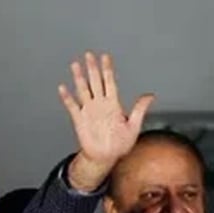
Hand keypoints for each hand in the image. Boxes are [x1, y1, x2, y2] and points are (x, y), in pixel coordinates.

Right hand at [57, 51, 154, 190]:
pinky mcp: (79, 120)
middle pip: (95, 82)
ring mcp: (89, 111)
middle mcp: (100, 105)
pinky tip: (63, 88)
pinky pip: (72, 106)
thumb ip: (140, 109)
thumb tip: (150, 95)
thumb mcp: (134, 126)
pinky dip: (67, 97)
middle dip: (92, 68)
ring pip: (83, 90)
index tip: (105, 57)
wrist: (105, 158)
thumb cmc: (120, 144)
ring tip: (76, 65)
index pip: (109, 82)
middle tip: (89, 55)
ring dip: (79, 78)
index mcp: (113, 104)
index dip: (107, 70)